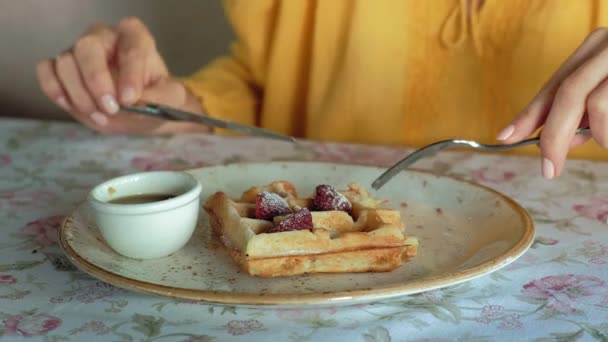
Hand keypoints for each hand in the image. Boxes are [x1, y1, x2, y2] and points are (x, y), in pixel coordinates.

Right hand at [36, 17, 204, 134]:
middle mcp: (103, 38)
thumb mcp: (172, 100)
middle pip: (87, 47)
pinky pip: (46, 70)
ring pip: (65, 62)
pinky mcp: (62, 69)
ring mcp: (79, 52)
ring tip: (101, 117)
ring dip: (80, 94)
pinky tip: (72, 107)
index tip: (131, 99)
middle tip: (111, 108)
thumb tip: (139, 99)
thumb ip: (163, 97)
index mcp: (135, 37)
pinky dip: (55, 90)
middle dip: (96, 80)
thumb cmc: (158, 98)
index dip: (130, 73)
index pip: (130, 46)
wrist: (142, 111)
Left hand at [497, 28, 607, 178]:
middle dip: (553, 136)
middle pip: (569, 93)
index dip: (527, 114)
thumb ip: (584, 109)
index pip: (554, 84)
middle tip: (549, 169)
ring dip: (603, 135)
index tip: (505, 138)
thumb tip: (557, 141)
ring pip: (600, 106)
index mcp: (597, 46)